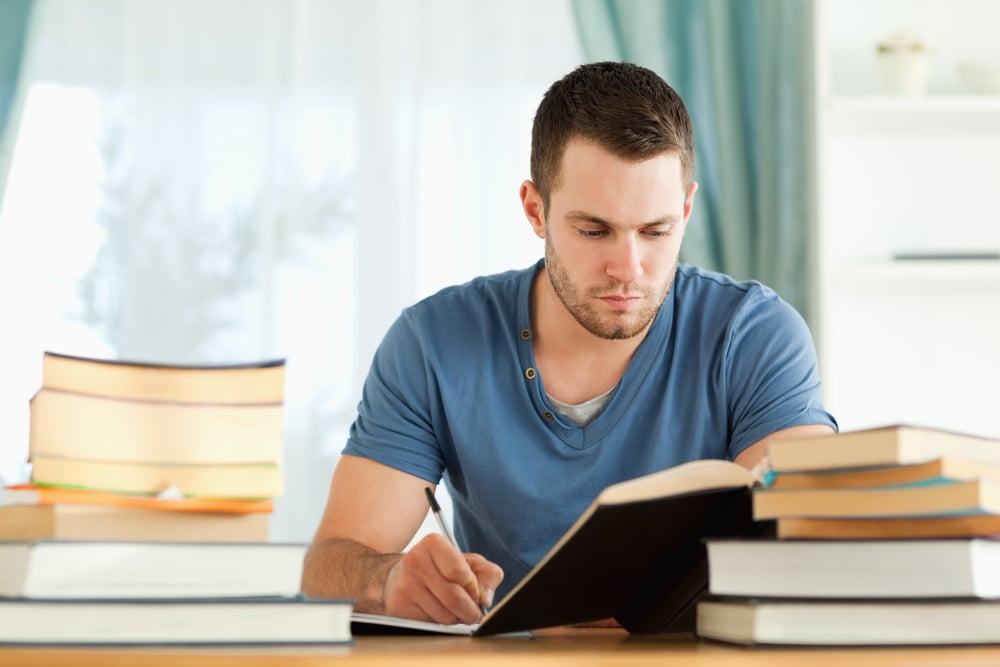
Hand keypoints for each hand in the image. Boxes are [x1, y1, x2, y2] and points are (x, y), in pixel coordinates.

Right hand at [382, 533, 503, 624]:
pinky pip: (431, 624)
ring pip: (444, 615)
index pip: (460, 573)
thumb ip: (488, 574)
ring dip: (456, 618)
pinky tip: (436, 610)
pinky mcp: (399, 605)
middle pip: (454, 598)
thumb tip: (486, 599)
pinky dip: (440, 623)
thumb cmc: (441, 568)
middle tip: (473, 611)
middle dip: (470, 611)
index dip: (473, 588)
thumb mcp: (469, 562)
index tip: (475, 592)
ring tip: (452, 608)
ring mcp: (405, 584)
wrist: (401, 577)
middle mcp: (415, 561)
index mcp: (434, 543)